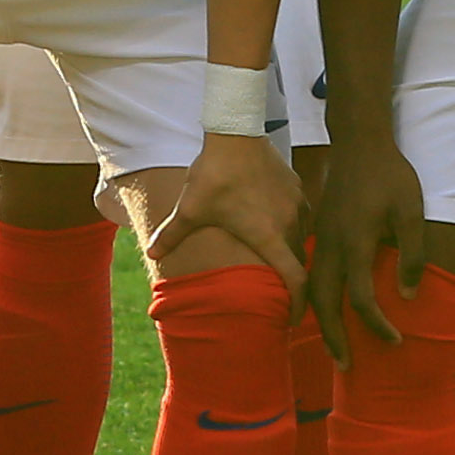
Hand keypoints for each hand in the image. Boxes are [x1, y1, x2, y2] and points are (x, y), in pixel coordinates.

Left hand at [149, 129, 308, 300]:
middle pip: (299, 264)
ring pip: (302, 240)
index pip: (295, 281)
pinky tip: (275, 227)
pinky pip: (302, 218)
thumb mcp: (190, 208)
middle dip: (292, 282)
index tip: (291, 321)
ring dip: (292, 253)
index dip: (298, 306)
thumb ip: (173, 234)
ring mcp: (298, 206)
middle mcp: (290, 225)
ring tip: (277, 262)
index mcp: (269, 237)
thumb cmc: (214, 174)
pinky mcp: (299, 190)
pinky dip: (292, 230)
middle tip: (281, 296)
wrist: (236, 133)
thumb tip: (151, 253)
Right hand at [301, 141, 425, 365]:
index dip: (376, 324)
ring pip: (314, 289)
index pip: (360, 297)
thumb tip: (408, 297)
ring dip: (322, 320)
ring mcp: (321, 237)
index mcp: (355, 242)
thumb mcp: (411, 212)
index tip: (395, 340)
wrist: (359, 141)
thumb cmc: (391, 175)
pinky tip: (327, 307)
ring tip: (334, 345)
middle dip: (334, 336)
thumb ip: (412, 255)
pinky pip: (314, 272)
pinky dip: (318, 297)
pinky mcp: (319, 230)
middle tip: (346, 366)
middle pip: (325, 302)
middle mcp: (331, 245)